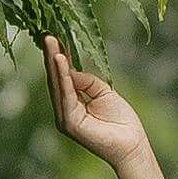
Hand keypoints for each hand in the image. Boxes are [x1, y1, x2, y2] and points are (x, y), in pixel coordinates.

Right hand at [41, 34, 156, 178]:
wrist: (131, 145)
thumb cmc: (121, 121)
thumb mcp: (104, 92)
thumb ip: (86, 80)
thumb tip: (69, 69)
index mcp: (72, 104)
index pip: (62, 77)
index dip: (58, 57)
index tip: (54, 37)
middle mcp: (64, 110)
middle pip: (55, 78)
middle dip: (51, 55)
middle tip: (46, 33)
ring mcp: (64, 117)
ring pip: (57, 84)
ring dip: (53, 61)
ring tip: (49, 40)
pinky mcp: (69, 122)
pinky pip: (65, 94)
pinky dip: (62, 76)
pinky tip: (59, 60)